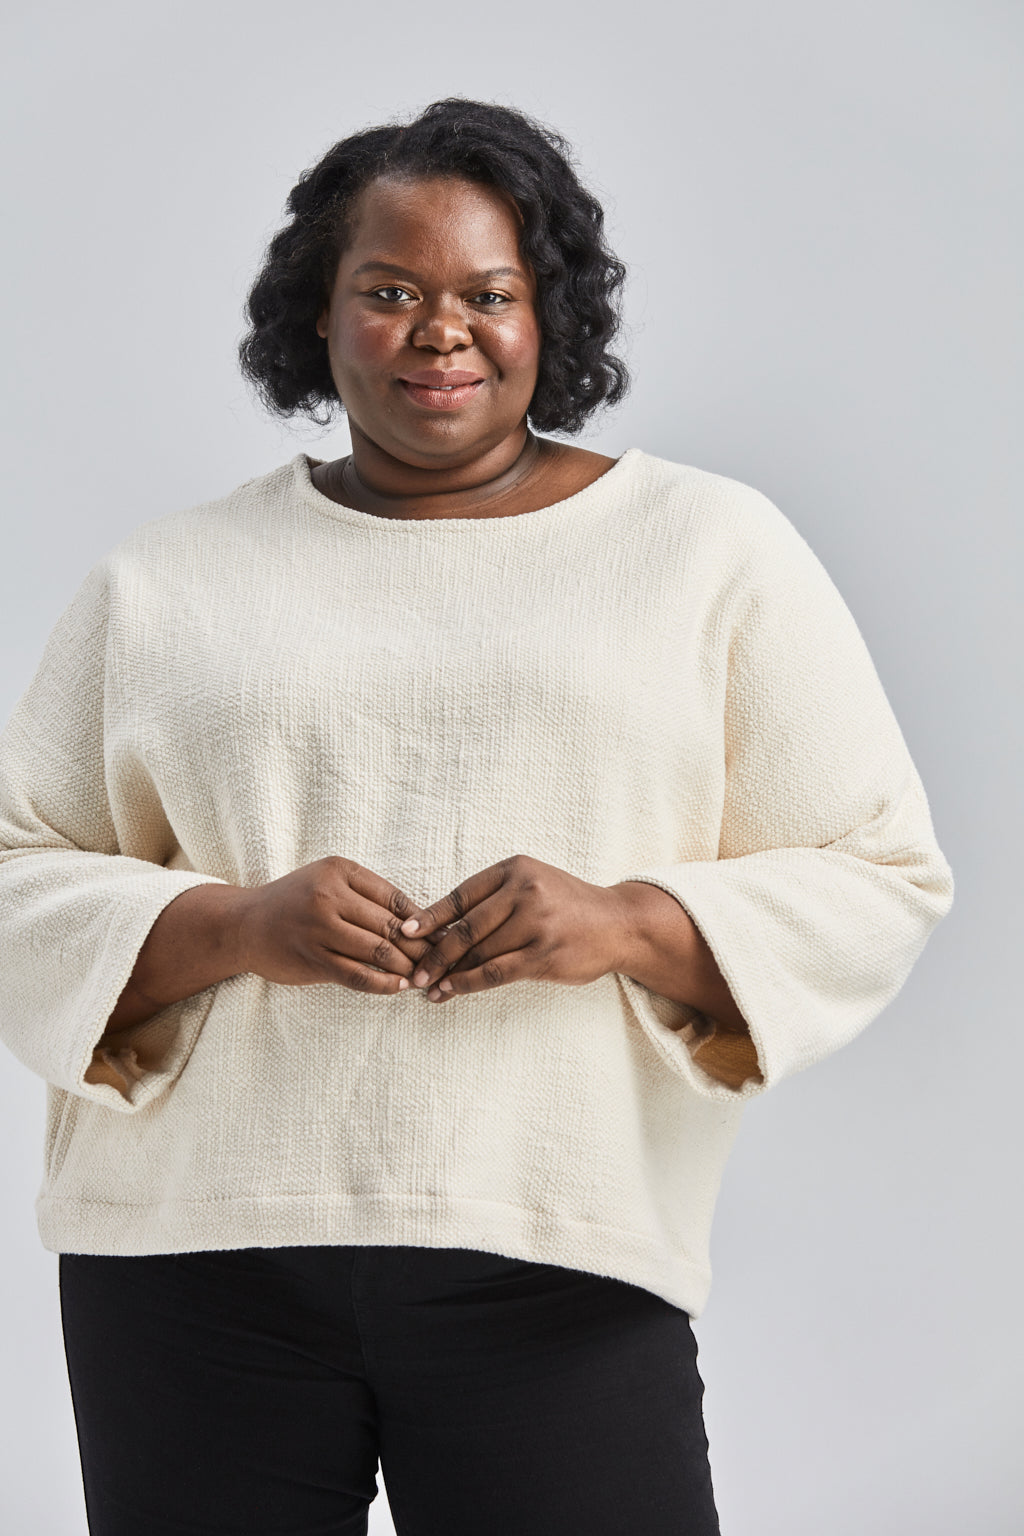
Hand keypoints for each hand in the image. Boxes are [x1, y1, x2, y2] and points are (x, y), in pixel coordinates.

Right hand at [238, 855, 431, 993]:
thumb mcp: (328, 882)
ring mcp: (319, 929)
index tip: (444, 935)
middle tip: (443, 961)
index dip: (424, 921)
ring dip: (407, 967)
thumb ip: (367, 896)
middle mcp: (329, 896)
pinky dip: (383, 983)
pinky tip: (399, 987)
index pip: (395, 899)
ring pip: (378, 952)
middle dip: (422, 947)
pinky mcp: (312, 959)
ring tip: (425, 976)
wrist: (244, 924)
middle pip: (391, 926)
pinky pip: (357, 975)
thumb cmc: (294, 902)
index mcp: (339, 871)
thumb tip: (421, 919)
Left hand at [399, 854, 627, 1001]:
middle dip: (434, 953)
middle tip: (411, 970)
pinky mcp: (544, 954)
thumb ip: (494, 900)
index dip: (430, 917)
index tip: (405, 933)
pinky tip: (451, 990)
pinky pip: (496, 972)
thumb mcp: (533, 886)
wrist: (619, 924)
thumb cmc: (568, 906)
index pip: (462, 896)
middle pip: (465, 928)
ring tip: (427, 986)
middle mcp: (524, 892)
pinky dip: (468, 983)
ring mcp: (536, 923)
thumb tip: (441, 930)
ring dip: (448, 973)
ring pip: (479, 952)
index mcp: (515, 869)